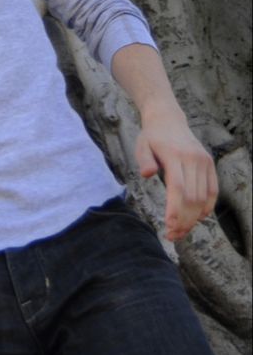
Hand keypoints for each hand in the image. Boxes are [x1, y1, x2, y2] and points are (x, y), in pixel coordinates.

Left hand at [135, 108, 217, 240]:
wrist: (168, 119)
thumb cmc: (151, 137)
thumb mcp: (141, 145)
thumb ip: (144, 160)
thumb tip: (146, 174)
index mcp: (174, 155)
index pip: (178, 188)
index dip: (175, 210)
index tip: (169, 227)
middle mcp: (193, 158)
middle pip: (192, 197)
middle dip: (183, 220)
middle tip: (173, 235)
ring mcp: (203, 161)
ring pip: (203, 197)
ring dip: (194, 218)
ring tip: (181, 231)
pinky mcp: (209, 164)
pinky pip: (213, 190)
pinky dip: (207, 207)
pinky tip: (197, 219)